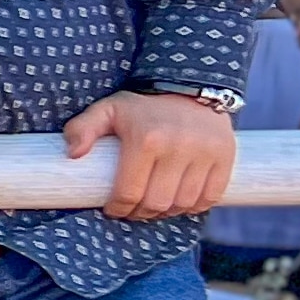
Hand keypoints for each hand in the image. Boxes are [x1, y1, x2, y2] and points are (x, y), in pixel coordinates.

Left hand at [63, 90, 235, 219]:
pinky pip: (210, 197)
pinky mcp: (226, 156)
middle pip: (156, 203)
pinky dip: (194, 206)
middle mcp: (178, 147)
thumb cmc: (143, 106)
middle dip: (140, 213)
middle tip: (133, 209)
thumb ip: (82, 128)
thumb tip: (73, 154)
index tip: (113, 209)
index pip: (129, 193)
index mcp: (146, 139)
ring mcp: (206, 152)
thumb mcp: (108, 109)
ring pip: (183, 204)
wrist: (190, 85)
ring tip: (154, 205)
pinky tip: (180, 201)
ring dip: (166, 212)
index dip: (118, 209)